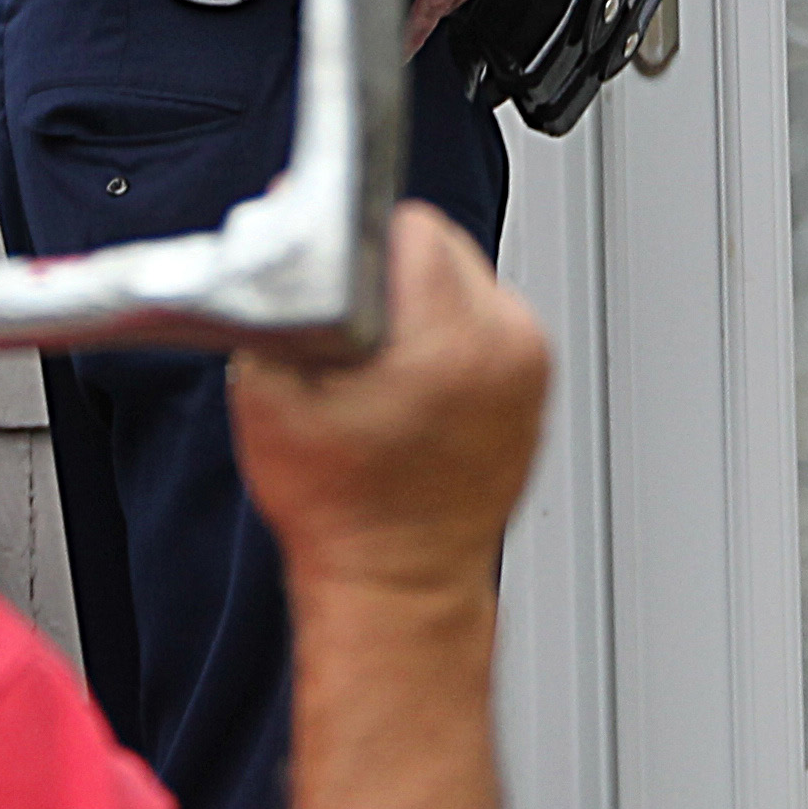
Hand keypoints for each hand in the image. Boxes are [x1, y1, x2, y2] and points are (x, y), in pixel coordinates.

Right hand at [231, 208, 546, 602]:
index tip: (337, 271)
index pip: (411, 228)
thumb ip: (272, 303)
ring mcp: (530, 366)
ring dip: (423, 299)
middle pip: (442, 246)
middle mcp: (504, 346)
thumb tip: (286, 225)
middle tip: (355, 327)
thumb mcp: (270, 399)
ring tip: (387, 360)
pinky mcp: (537, 383)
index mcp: (447, 342)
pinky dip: (452, 333)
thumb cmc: (343, 513)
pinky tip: (419, 379)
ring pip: (467, 278)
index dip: (358, 241)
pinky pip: (489, 318)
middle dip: (391, 271)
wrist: (400, 582)